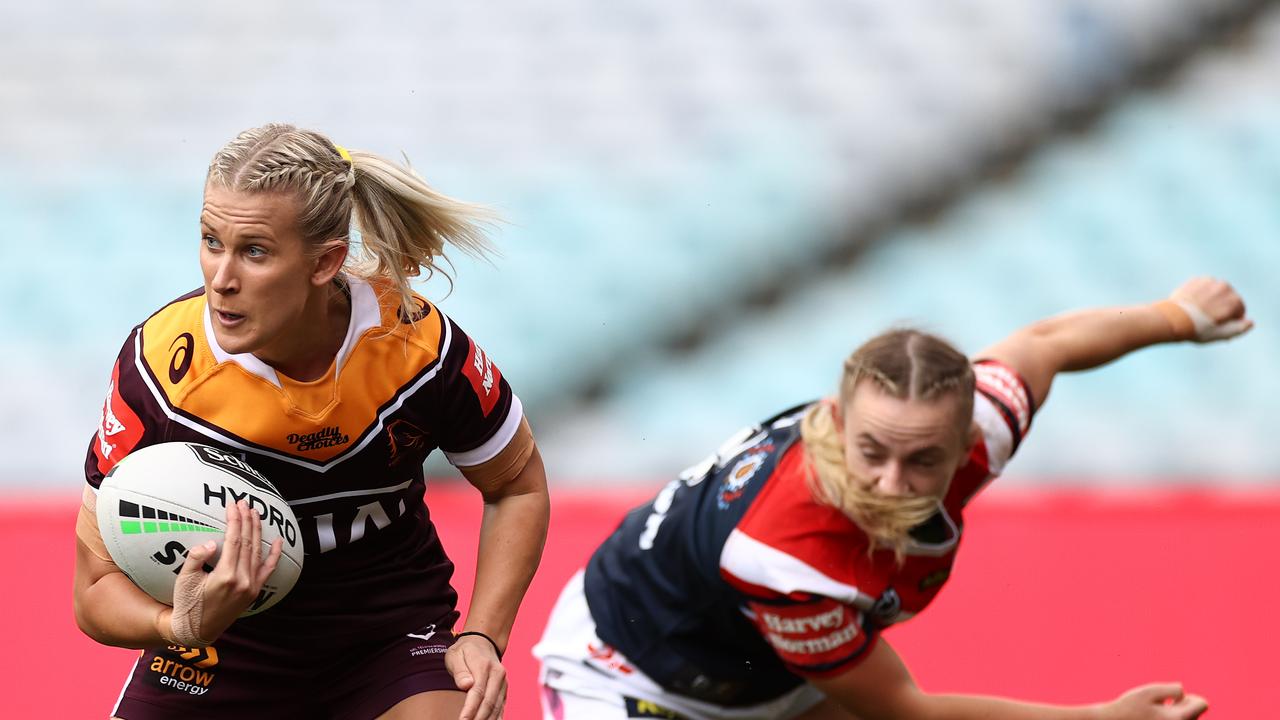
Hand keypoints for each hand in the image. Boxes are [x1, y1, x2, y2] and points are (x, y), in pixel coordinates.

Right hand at [166, 500, 282, 645]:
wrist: (196, 631)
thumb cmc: (187, 604)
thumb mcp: (185, 580)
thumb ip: (196, 558)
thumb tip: (211, 543)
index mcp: (225, 575)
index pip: (234, 540)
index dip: (234, 520)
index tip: (233, 506)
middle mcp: (243, 580)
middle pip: (248, 542)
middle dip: (247, 520)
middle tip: (245, 503)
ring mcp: (251, 586)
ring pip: (258, 552)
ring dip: (257, 531)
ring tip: (255, 514)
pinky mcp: (254, 592)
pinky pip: (268, 570)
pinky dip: (274, 555)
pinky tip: (278, 541)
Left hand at [445, 633, 506, 719]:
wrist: (483, 642)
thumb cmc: (465, 651)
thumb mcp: (455, 655)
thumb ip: (460, 670)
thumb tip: (466, 685)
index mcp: (485, 666)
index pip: (478, 692)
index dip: (470, 709)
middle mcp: (498, 675)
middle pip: (489, 702)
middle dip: (478, 718)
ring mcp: (503, 683)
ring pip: (497, 707)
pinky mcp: (504, 689)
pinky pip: (501, 707)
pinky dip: (496, 718)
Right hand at [1102, 683, 1208, 719]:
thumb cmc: (1129, 707)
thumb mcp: (1149, 691)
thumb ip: (1172, 689)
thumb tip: (1184, 695)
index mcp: (1179, 718)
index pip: (1202, 704)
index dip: (1191, 697)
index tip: (1174, 699)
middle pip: (1195, 714)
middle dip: (1182, 706)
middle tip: (1162, 706)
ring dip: (1175, 715)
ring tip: (1156, 715)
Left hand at [1169, 276, 1252, 341]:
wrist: (1173, 319)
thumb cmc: (1198, 329)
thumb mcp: (1222, 334)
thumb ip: (1240, 328)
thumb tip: (1250, 322)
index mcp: (1234, 300)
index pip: (1239, 310)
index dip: (1229, 320)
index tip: (1217, 326)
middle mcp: (1224, 287)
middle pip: (1227, 298)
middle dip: (1221, 307)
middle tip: (1207, 319)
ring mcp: (1209, 281)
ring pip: (1215, 292)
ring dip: (1211, 299)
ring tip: (1199, 311)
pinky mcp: (1195, 279)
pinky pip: (1202, 288)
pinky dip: (1200, 294)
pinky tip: (1191, 304)